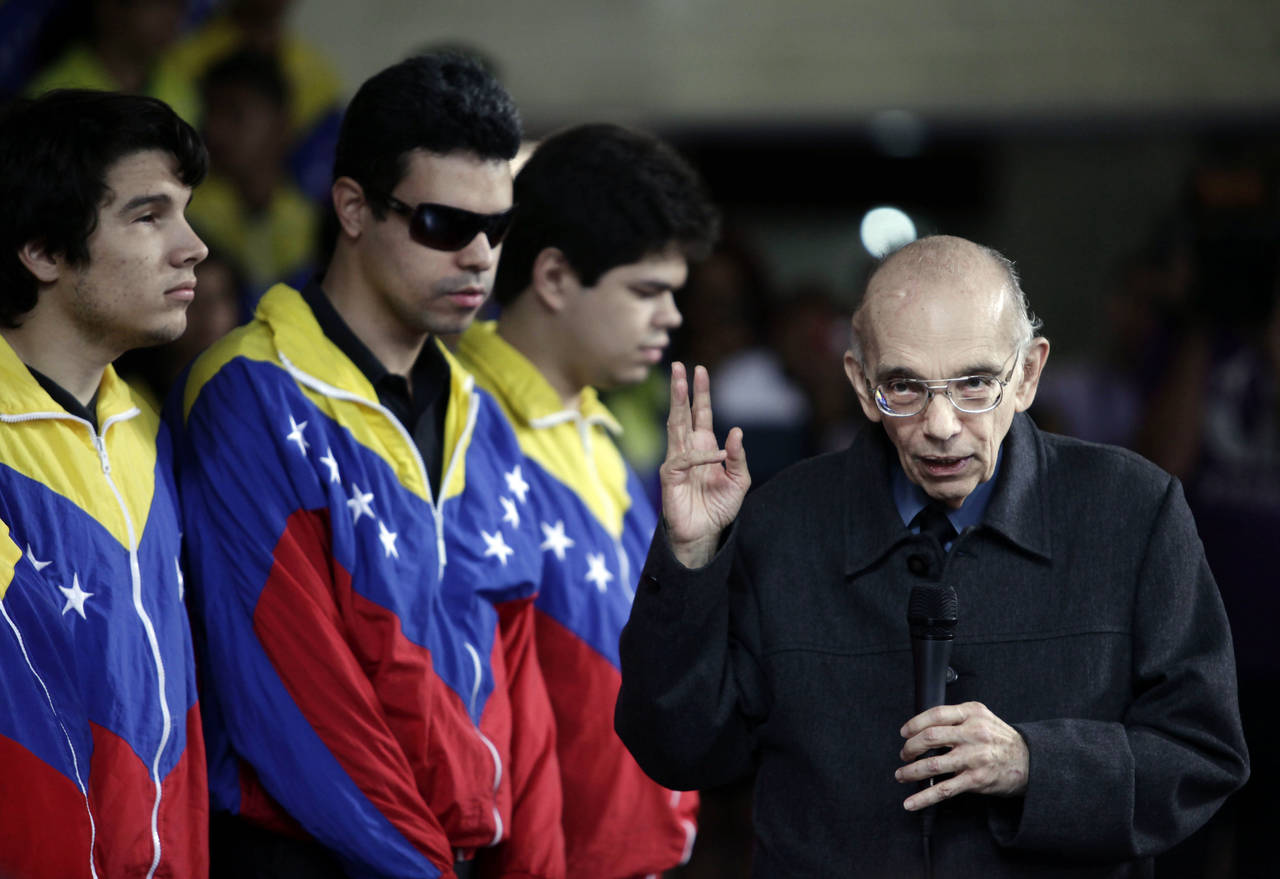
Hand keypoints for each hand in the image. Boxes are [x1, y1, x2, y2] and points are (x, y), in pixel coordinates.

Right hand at [660, 362, 749, 567]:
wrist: (705, 534)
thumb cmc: (719, 508)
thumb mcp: (739, 480)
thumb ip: (738, 457)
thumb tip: (736, 432)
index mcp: (705, 446)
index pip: (701, 414)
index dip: (701, 393)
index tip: (699, 370)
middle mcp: (689, 449)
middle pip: (684, 413)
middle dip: (682, 390)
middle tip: (680, 366)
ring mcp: (678, 460)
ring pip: (675, 425)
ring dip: (677, 404)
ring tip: (678, 383)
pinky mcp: (671, 475)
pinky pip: (685, 458)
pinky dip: (703, 456)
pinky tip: (719, 456)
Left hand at [895, 701, 1028, 810]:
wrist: (1030, 761)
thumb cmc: (1000, 739)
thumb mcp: (982, 717)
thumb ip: (957, 717)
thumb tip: (923, 728)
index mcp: (972, 713)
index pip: (935, 714)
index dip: (914, 724)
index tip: (904, 732)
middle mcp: (973, 733)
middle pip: (930, 737)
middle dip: (910, 748)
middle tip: (904, 754)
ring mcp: (975, 757)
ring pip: (933, 764)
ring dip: (911, 772)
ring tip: (902, 775)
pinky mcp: (976, 779)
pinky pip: (944, 789)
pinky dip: (924, 797)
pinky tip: (911, 803)